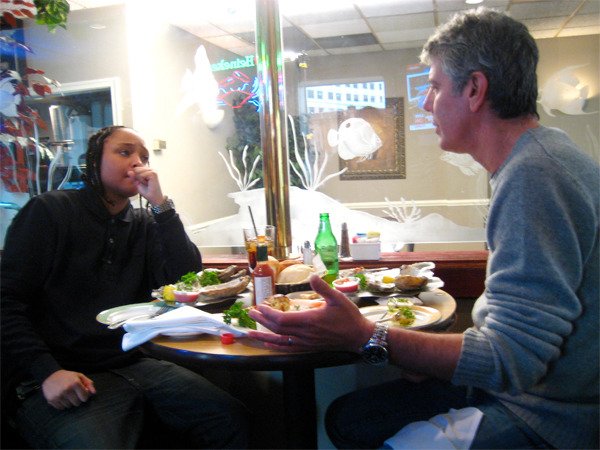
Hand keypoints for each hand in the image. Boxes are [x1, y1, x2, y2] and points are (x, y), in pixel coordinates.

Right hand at [41, 370, 95, 409]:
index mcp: (75, 383)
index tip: (82, 392)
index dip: (84, 396)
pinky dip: (62, 404)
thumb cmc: (68, 376)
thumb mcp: (79, 376)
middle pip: (77, 403)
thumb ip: (89, 383)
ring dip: (69, 402)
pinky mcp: (52, 400)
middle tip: (73, 394)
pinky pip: (61, 408)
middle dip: (77, 399)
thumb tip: (94, 393)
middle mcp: (67, 389)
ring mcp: (59, 395)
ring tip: (66, 394)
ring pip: (69, 406)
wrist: (50, 375)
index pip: (85, 398)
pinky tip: (61, 397)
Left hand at [127, 166, 164, 205]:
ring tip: (146, 184)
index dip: (135, 176)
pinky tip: (148, 184)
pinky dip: (142, 180)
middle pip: (136, 169)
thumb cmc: (146, 191)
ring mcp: (152, 170)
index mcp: (147, 170)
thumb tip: (128, 171)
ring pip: (138, 171)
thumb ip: (133, 177)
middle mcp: (150, 169)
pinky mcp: (153, 173)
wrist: (153, 198)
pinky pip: (141, 175)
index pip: (135, 168)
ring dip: (140, 179)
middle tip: (144, 184)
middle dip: (137, 177)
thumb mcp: (137, 183)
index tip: (141, 183)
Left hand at [247, 274, 373, 351]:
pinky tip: (268, 344)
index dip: (268, 313)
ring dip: (263, 336)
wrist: (358, 337)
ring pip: (280, 341)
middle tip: (250, 313)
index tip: (260, 306)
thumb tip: (312, 275)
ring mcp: (305, 343)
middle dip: (262, 321)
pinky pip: (288, 348)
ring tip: (249, 333)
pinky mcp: (308, 348)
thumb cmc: (349, 317)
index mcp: (309, 321)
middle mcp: (304, 334)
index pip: (281, 319)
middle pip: (277, 329)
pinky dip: (275, 346)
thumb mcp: (338, 298)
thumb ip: (323, 287)